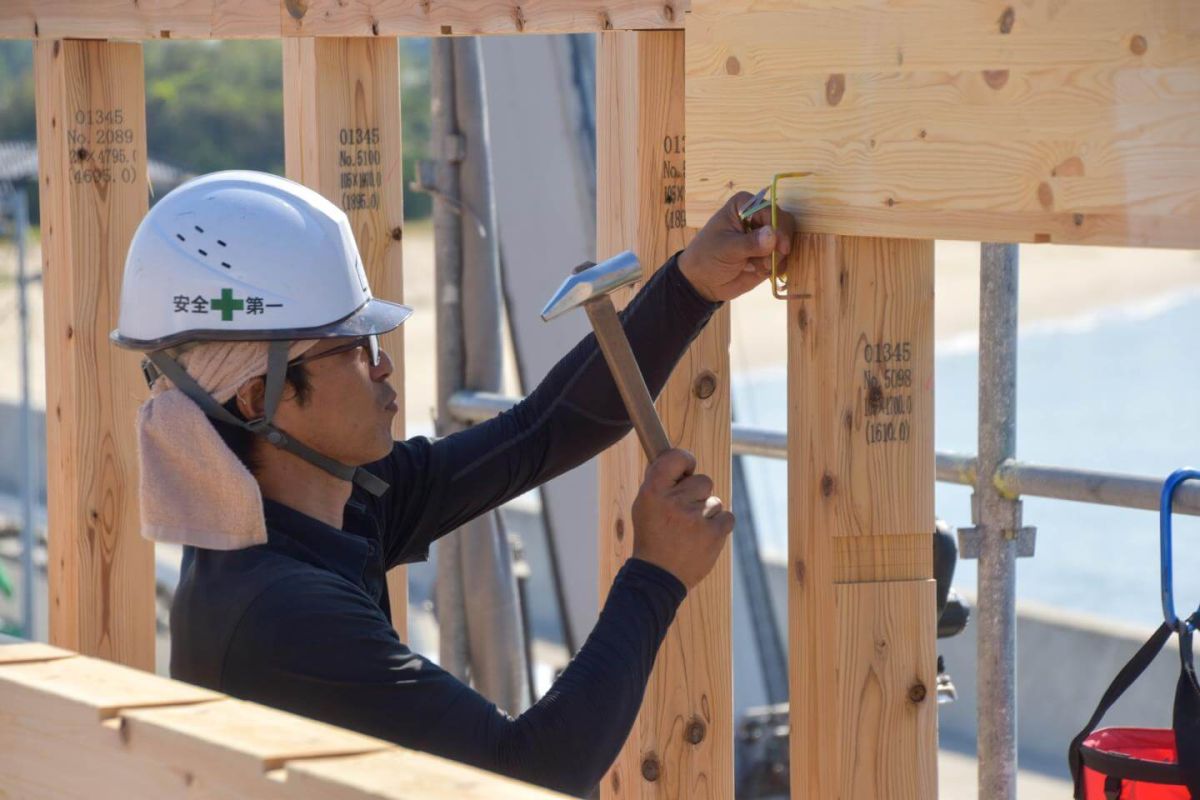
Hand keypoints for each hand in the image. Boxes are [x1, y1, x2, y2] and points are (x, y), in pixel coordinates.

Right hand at [631, 448, 733, 589]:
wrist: (658, 576)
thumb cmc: (652, 537)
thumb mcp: (644, 506)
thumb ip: (661, 482)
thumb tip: (680, 461)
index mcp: (652, 492)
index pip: (676, 458)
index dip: (685, 460)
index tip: (687, 467)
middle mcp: (673, 502)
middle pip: (703, 480)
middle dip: (697, 493)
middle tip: (685, 512)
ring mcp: (695, 518)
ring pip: (715, 501)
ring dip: (707, 513)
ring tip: (691, 531)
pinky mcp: (713, 534)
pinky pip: (727, 517)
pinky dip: (719, 526)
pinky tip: (703, 537)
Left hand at [676, 191, 795, 302]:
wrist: (702, 282)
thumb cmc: (707, 257)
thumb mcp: (726, 249)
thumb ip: (750, 243)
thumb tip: (773, 236)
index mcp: (744, 205)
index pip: (771, 209)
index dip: (778, 227)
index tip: (779, 246)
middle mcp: (758, 217)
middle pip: (784, 223)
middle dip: (779, 244)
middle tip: (767, 262)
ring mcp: (765, 236)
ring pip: (786, 243)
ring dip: (775, 258)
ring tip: (756, 267)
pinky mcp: (769, 254)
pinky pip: (783, 259)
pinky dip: (775, 268)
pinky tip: (758, 271)